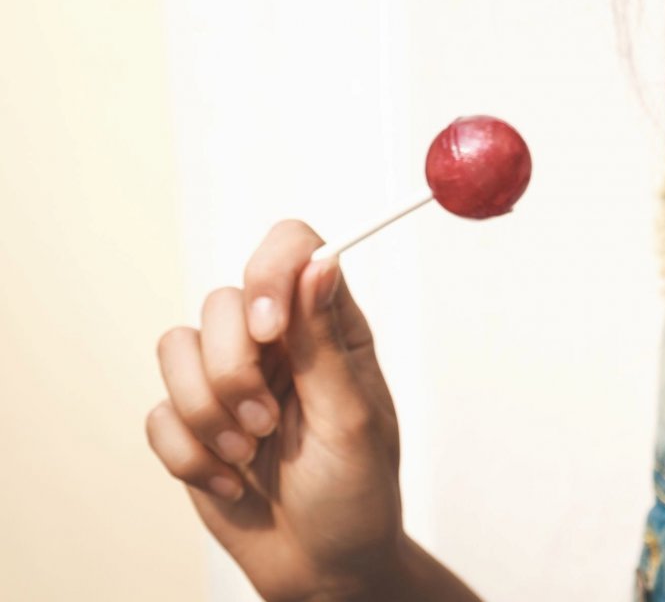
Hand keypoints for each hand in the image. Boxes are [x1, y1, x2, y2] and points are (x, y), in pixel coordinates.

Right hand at [146, 221, 405, 601]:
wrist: (324, 566)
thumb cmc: (356, 493)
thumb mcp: (353, 419)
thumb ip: (326, 342)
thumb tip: (319, 263)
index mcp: (329, 328)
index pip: (292, 249)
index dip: (269, 273)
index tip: (270, 329)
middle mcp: (278, 344)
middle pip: (220, 302)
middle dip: (233, 369)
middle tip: (268, 422)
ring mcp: (230, 381)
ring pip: (176, 349)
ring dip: (208, 412)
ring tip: (250, 452)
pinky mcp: (191, 424)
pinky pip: (157, 413)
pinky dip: (189, 454)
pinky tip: (230, 481)